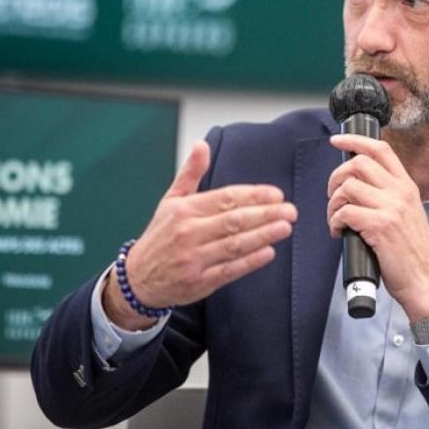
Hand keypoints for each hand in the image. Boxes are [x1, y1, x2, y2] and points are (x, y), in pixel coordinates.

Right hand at [103, 141, 296, 329]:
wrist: (138, 280)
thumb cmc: (160, 236)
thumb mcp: (170, 201)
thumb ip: (191, 173)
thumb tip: (202, 145)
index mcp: (184, 210)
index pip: (225, 198)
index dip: (253, 196)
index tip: (276, 194)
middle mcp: (189, 233)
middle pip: (234, 221)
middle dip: (265, 214)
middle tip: (290, 210)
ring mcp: (194, 259)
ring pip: (234, 245)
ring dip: (263, 236)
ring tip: (285, 227)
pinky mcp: (199, 282)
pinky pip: (229, 270)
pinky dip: (250, 261)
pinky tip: (268, 252)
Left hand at [327, 135, 428, 322]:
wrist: (425, 281)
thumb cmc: (411, 253)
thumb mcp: (407, 215)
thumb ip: (389, 196)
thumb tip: (357, 185)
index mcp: (407, 187)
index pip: (381, 149)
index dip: (355, 140)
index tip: (337, 141)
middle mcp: (400, 192)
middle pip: (358, 163)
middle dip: (336, 177)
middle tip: (333, 196)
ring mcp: (391, 208)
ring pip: (347, 187)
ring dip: (333, 203)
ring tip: (335, 219)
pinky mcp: (380, 226)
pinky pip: (344, 212)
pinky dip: (334, 222)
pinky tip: (339, 232)